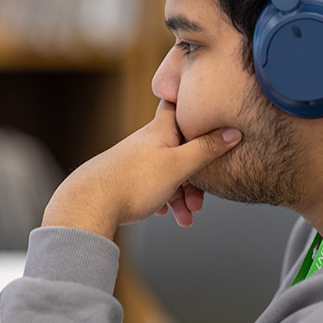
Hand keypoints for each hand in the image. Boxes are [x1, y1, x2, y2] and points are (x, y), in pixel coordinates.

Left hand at [42, 101, 241, 237]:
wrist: (89, 204)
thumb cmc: (132, 182)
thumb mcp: (178, 166)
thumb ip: (207, 149)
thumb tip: (233, 132)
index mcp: (161, 130)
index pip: (179, 106)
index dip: (194, 105)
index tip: (208, 109)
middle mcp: (147, 141)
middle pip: (181, 149)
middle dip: (196, 176)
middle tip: (199, 201)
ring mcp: (136, 159)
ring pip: (169, 172)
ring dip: (181, 194)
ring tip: (185, 217)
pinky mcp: (125, 178)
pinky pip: (153, 185)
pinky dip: (164, 198)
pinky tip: (165, 213)